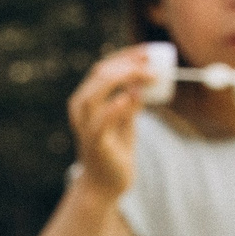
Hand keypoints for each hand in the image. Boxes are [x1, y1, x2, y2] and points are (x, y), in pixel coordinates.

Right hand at [69, 45, 159, 200]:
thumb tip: (146, 81)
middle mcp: (80, 107)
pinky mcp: (94, 141)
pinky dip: (117, 105)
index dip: (127, 56)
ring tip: (150, 77)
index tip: (149, 52)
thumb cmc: (116, 149)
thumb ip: (132, 99)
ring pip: (96, 91)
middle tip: (154, 64)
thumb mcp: (127, 118)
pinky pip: (102, 119)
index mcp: (87, 98)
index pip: (104, 67)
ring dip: (125, 79)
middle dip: (129, 64)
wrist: (107, 183)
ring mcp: (85, 124)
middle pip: (100, 74)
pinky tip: (134, 97)